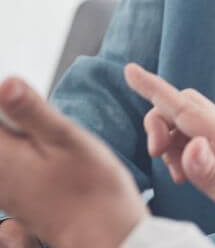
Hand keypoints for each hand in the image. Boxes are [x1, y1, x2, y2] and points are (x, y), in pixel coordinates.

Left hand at [0, 77, 146, 247]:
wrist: (104, 234)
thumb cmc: (91, 185)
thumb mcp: (66, 138)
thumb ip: (30, 110)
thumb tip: (5, 82)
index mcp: (3, 156)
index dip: (5, 99)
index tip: (19, 94)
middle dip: (9, 116)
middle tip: (31, 108)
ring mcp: (6, 189)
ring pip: (5, 148)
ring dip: (16, 131)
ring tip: (40, 126)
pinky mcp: (19, 196)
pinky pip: (11, 164)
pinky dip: (21, 148)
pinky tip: (43, 145)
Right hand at [124, 63, 214, 247]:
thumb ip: (212, 174)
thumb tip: (190, 145)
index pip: (187, 109)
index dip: (157, 89)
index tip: (131, 71)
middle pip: (184, 107)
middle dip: (159, 120)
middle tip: (155, 153)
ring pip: (184, 124)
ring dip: (167, 140)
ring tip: (173, 174)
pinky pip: (190, 142)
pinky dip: (176, 152)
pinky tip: (180, 175)